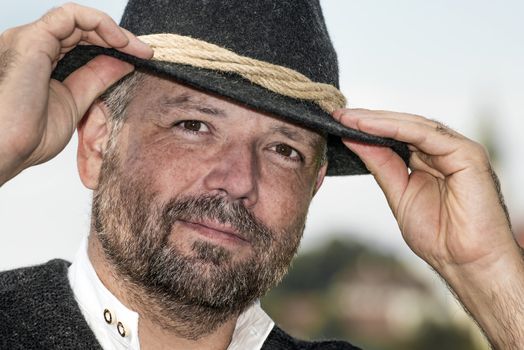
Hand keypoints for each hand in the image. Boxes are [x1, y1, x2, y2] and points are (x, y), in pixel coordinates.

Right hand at [0, 2, 152, 184]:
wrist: (5, 150)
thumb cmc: (28, 136)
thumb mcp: (76, 103)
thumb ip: (96, 79)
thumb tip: (123, 63)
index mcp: (42, 62)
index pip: (82, 43)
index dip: (112, 47)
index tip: (141, 59)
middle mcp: (35, 47)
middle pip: (83, 30)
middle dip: (119, 39)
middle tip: (146, 53)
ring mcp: (32, 40)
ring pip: (79, 20)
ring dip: (114, 31)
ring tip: (138, 48)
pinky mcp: (33, 38)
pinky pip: (70, 15)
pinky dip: (100, 23)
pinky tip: (120, 41)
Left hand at [334, 108, 523, 347]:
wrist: (466, 264)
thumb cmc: (438, 236)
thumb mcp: (398, 193)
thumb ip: (380, 165)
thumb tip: (354, 139)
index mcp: (430, 160)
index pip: (396, 135)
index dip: (367, 128)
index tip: (337, 122)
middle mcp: (444, 151)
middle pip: (403, 126)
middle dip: (368, 119)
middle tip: (337, 114)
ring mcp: (457, 150)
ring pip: (413, 125)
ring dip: (377, 120)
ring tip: (348, 118)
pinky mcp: (467, 154)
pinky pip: (426, 134)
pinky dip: (396, 128)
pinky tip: (369, 126)